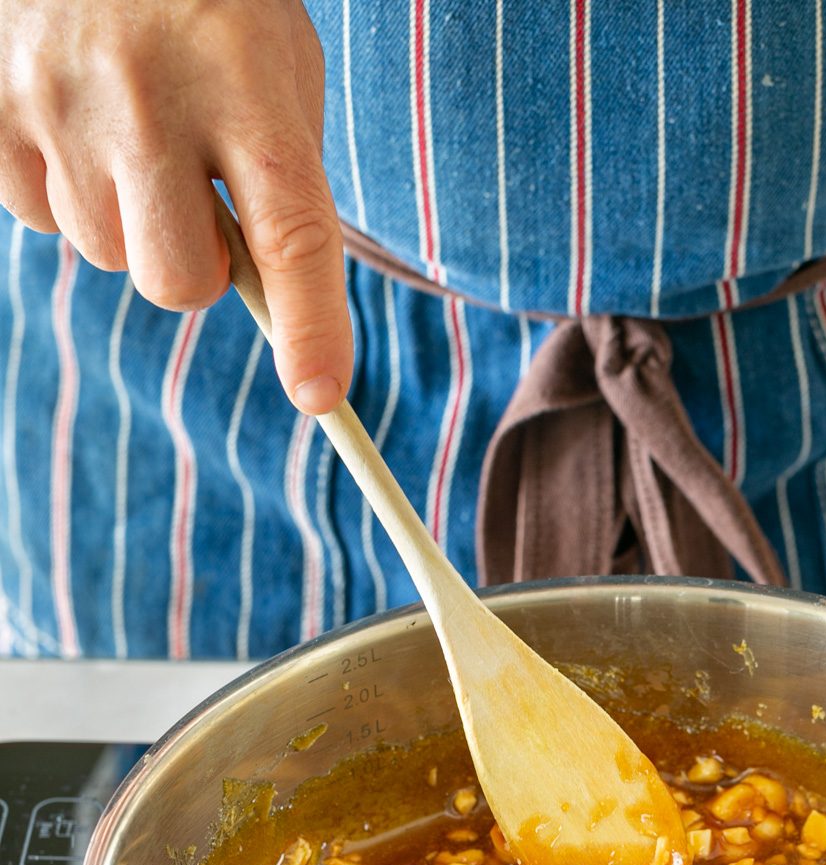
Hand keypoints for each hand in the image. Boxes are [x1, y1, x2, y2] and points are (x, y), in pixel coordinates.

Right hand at [0, 0, 351, 413]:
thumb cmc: (205, 0)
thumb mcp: (273, 63)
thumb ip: (281, 173)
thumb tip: (273, 297)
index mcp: (245, 83)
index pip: (291, 236)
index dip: (310, 327)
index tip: (320, 393)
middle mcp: (150, 101)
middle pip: (177, 281)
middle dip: (193, 266)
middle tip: (193, 201)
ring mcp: (58, 104)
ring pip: (106, 252)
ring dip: (124, 216)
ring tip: (125, 125)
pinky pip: (35, 214)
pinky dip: (59, 186)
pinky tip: (72, 118)